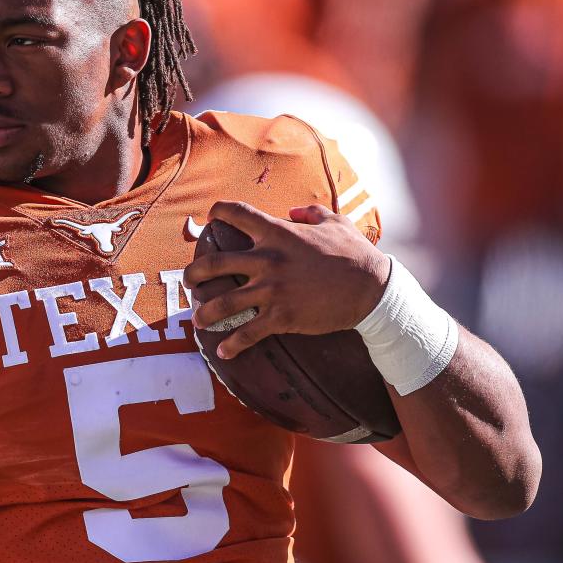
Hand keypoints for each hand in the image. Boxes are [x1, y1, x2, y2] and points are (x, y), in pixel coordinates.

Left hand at [183, 201, 391, 359]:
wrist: (373, 289)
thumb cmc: (355, 253)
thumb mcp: (335, 222)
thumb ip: (310, 213)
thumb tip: (293, 210)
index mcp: (278, 233)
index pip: (237, 213)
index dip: (218, 210)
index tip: (210, 215)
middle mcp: (268, 259)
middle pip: (214, 262)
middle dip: (194, 273)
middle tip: (189, 281)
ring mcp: (272, 290)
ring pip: (223, 302)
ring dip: (205, 312)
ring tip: (198, 318)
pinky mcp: (282, 316)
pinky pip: (248, 333)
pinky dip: (232, 345)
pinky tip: (223, 352)